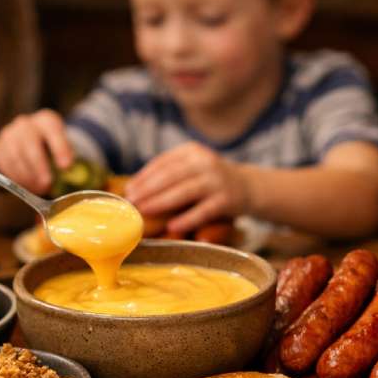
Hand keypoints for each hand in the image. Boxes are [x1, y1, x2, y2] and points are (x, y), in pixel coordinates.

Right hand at [0, 109, 74, 194]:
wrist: (32, 144)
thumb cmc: (53, 150)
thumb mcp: (64, 151)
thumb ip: (68, 163)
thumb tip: (79, 183)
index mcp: (46, 120)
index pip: (52, 129)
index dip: (60, 148)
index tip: (66, 167)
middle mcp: (26, 124)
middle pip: (30, 142)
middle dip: (39, 166)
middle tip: (47, 185)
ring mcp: (9, 134)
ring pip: (15, 155)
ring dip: (27, 176)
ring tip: (39, 189)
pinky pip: (4, 164)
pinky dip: (15, 178)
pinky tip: (26, 186)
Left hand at [123, 142, 248, 234]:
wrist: (248, 186)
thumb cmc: (209, 180)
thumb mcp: (191, 168)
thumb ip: (168, 173)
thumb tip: (132, 189)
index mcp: (192, 151)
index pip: (163, 162)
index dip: (143, 176)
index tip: (128, 190)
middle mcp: (205, 162)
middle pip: (171, 176)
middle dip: (148, 189)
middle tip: (131, 202)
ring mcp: (217, 180)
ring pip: (185, 191)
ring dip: (161, 202)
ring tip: (144, 211)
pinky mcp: (227, 200)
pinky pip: (204, 211)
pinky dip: (187, 218)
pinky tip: (172, 227)